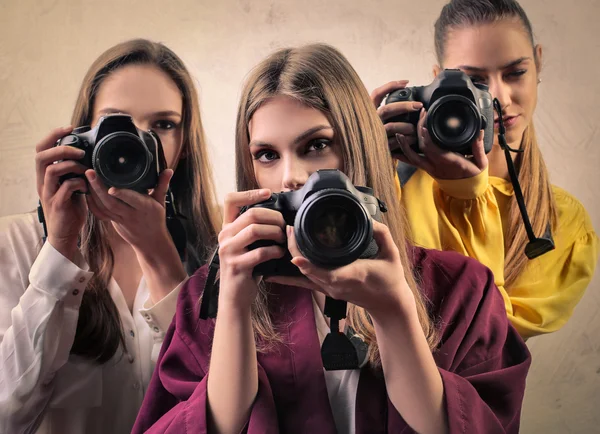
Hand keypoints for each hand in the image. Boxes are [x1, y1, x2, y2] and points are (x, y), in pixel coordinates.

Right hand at [35, 126, 88, 259]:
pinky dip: (78, 183)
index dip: (53, 135)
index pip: (41, 149)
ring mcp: (49, 194)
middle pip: (41, 157)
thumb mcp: (70, 186)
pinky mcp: (58, 205)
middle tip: (80, 151)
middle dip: (61, 148)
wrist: (65, 234)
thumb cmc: (70, 209)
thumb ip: (73, 172)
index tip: (69, 127)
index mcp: (45, 176)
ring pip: (52, 171)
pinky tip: (87, 187)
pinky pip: (66, 188)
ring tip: (86, 170)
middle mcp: (43, 183)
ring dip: (72, 166)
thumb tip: (87, 155)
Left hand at [84, 168, 175, 254]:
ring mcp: (120, 220)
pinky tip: (87, 192)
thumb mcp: (161, 201)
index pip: (132, 200)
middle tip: (90, 173)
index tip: (111, 187)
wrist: (151, 241)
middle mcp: (131, 214)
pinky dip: (92, 204)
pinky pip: (100, 214)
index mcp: (144, 207)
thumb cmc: (156, 219)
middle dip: (98, 188)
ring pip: (103, 208)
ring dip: (92, 194)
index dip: (121, 194)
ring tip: (86, 178)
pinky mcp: (113, 222)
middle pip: (111, 203)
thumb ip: (162, 184)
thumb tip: (169, 170)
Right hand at [217, 190, 285, 309]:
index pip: (230, 200)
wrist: (236, 297)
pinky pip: (260, 252)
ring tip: (283, 240)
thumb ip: (253, 228)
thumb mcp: (245, 245)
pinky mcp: (236, 265)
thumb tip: (277, 212)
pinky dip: (275, 251)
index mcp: (226, 228)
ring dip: (275, 233)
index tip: (268, 193)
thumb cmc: (247, 268)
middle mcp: (224, 236)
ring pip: (255, 230)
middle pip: (250, 214)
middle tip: (284, 226)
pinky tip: (280, 254)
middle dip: (273, 217)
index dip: (250, 193)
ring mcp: (228, 251)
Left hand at [266, 220, 414, 317]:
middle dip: (294, 250)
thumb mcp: (392, 254)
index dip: (308, 265)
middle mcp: (336, 284)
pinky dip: (289, 277)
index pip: (324, 272)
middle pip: (308, 270)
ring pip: (303, 275)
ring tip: (282, 239)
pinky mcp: (327, 289)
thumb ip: (381, 234)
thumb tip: (369, 219)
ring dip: (291, 258)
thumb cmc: (390, 279)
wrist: (388, 304)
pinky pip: (305, 283)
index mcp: (351, 274)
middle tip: (288, 228)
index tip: (295, 254)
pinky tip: (272, 273)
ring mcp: (330, 288)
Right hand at [371, 80, 422, 155]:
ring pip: (392, 126)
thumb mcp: (374, 118)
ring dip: (407, 126)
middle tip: (419, 105)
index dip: (390, 86)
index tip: (406, 82)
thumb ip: (384, 110)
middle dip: (405, 106)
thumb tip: (402, 97)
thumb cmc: (373, 134)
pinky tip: (412, 139)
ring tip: (416, 128)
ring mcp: (373, 133)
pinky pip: (394, 142)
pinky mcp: (378, 146)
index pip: (377, 94)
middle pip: (387, 109)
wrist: (361, 154)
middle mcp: (369, 121)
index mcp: (368, 111)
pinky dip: (405, 140)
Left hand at [395, 108, 487, 179]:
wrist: (467, 191)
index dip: (427, 139)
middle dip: (418, 132)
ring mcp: (430, 168)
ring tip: (398, 132)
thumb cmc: (473, 175)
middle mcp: (437, 166)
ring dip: (404, 145)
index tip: (423, 126)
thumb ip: (478, 147)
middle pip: (422, 149)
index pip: (435, 150)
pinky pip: (412, 163)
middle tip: (419, 116)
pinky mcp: (427, 169)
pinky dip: (402, 156)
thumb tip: (479, 131)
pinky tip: (394, 150)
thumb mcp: (481, 162)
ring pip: (413, 158)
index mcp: (450, 162)